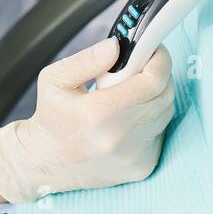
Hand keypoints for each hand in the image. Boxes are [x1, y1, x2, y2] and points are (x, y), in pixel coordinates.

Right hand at [0, 38, 174, 202]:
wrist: (46, 164)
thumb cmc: (51, 118)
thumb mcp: (54, 80)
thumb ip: (87, 60)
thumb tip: (117, 46)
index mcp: (98, 114)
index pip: (153, 81)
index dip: (159, 60)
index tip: (152, 49)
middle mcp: (119, 138)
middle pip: (164, 94)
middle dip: (158, 74)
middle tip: (139, 68)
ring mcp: (134, 156)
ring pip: (166, 112)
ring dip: (155, 96)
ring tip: (130, 94)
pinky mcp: (143, 167)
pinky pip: (161, 131)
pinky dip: (152, 119)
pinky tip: (129, 118)